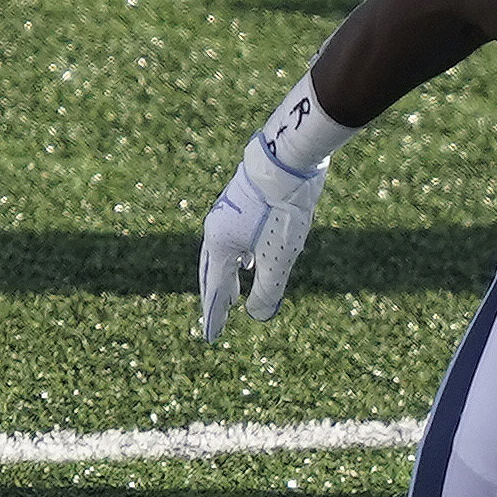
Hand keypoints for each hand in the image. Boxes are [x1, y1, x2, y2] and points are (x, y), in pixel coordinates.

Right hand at [194, 135, 328, 341]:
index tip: (210, 336)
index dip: (214, 315)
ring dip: (226, 277)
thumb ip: (267, 289)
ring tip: (232, 295)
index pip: (215, 289)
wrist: (286, 160)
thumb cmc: (281, 211)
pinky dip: (239, 257)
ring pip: (224, 253)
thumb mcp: (279, 257)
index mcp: (220, 245)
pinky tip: (251, 259)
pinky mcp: (244, 203)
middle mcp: (217, 229)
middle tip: (215, 320)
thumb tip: (258, 315)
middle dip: (215, 298)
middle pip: (212, 271)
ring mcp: (229, 213)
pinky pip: (236, 239)